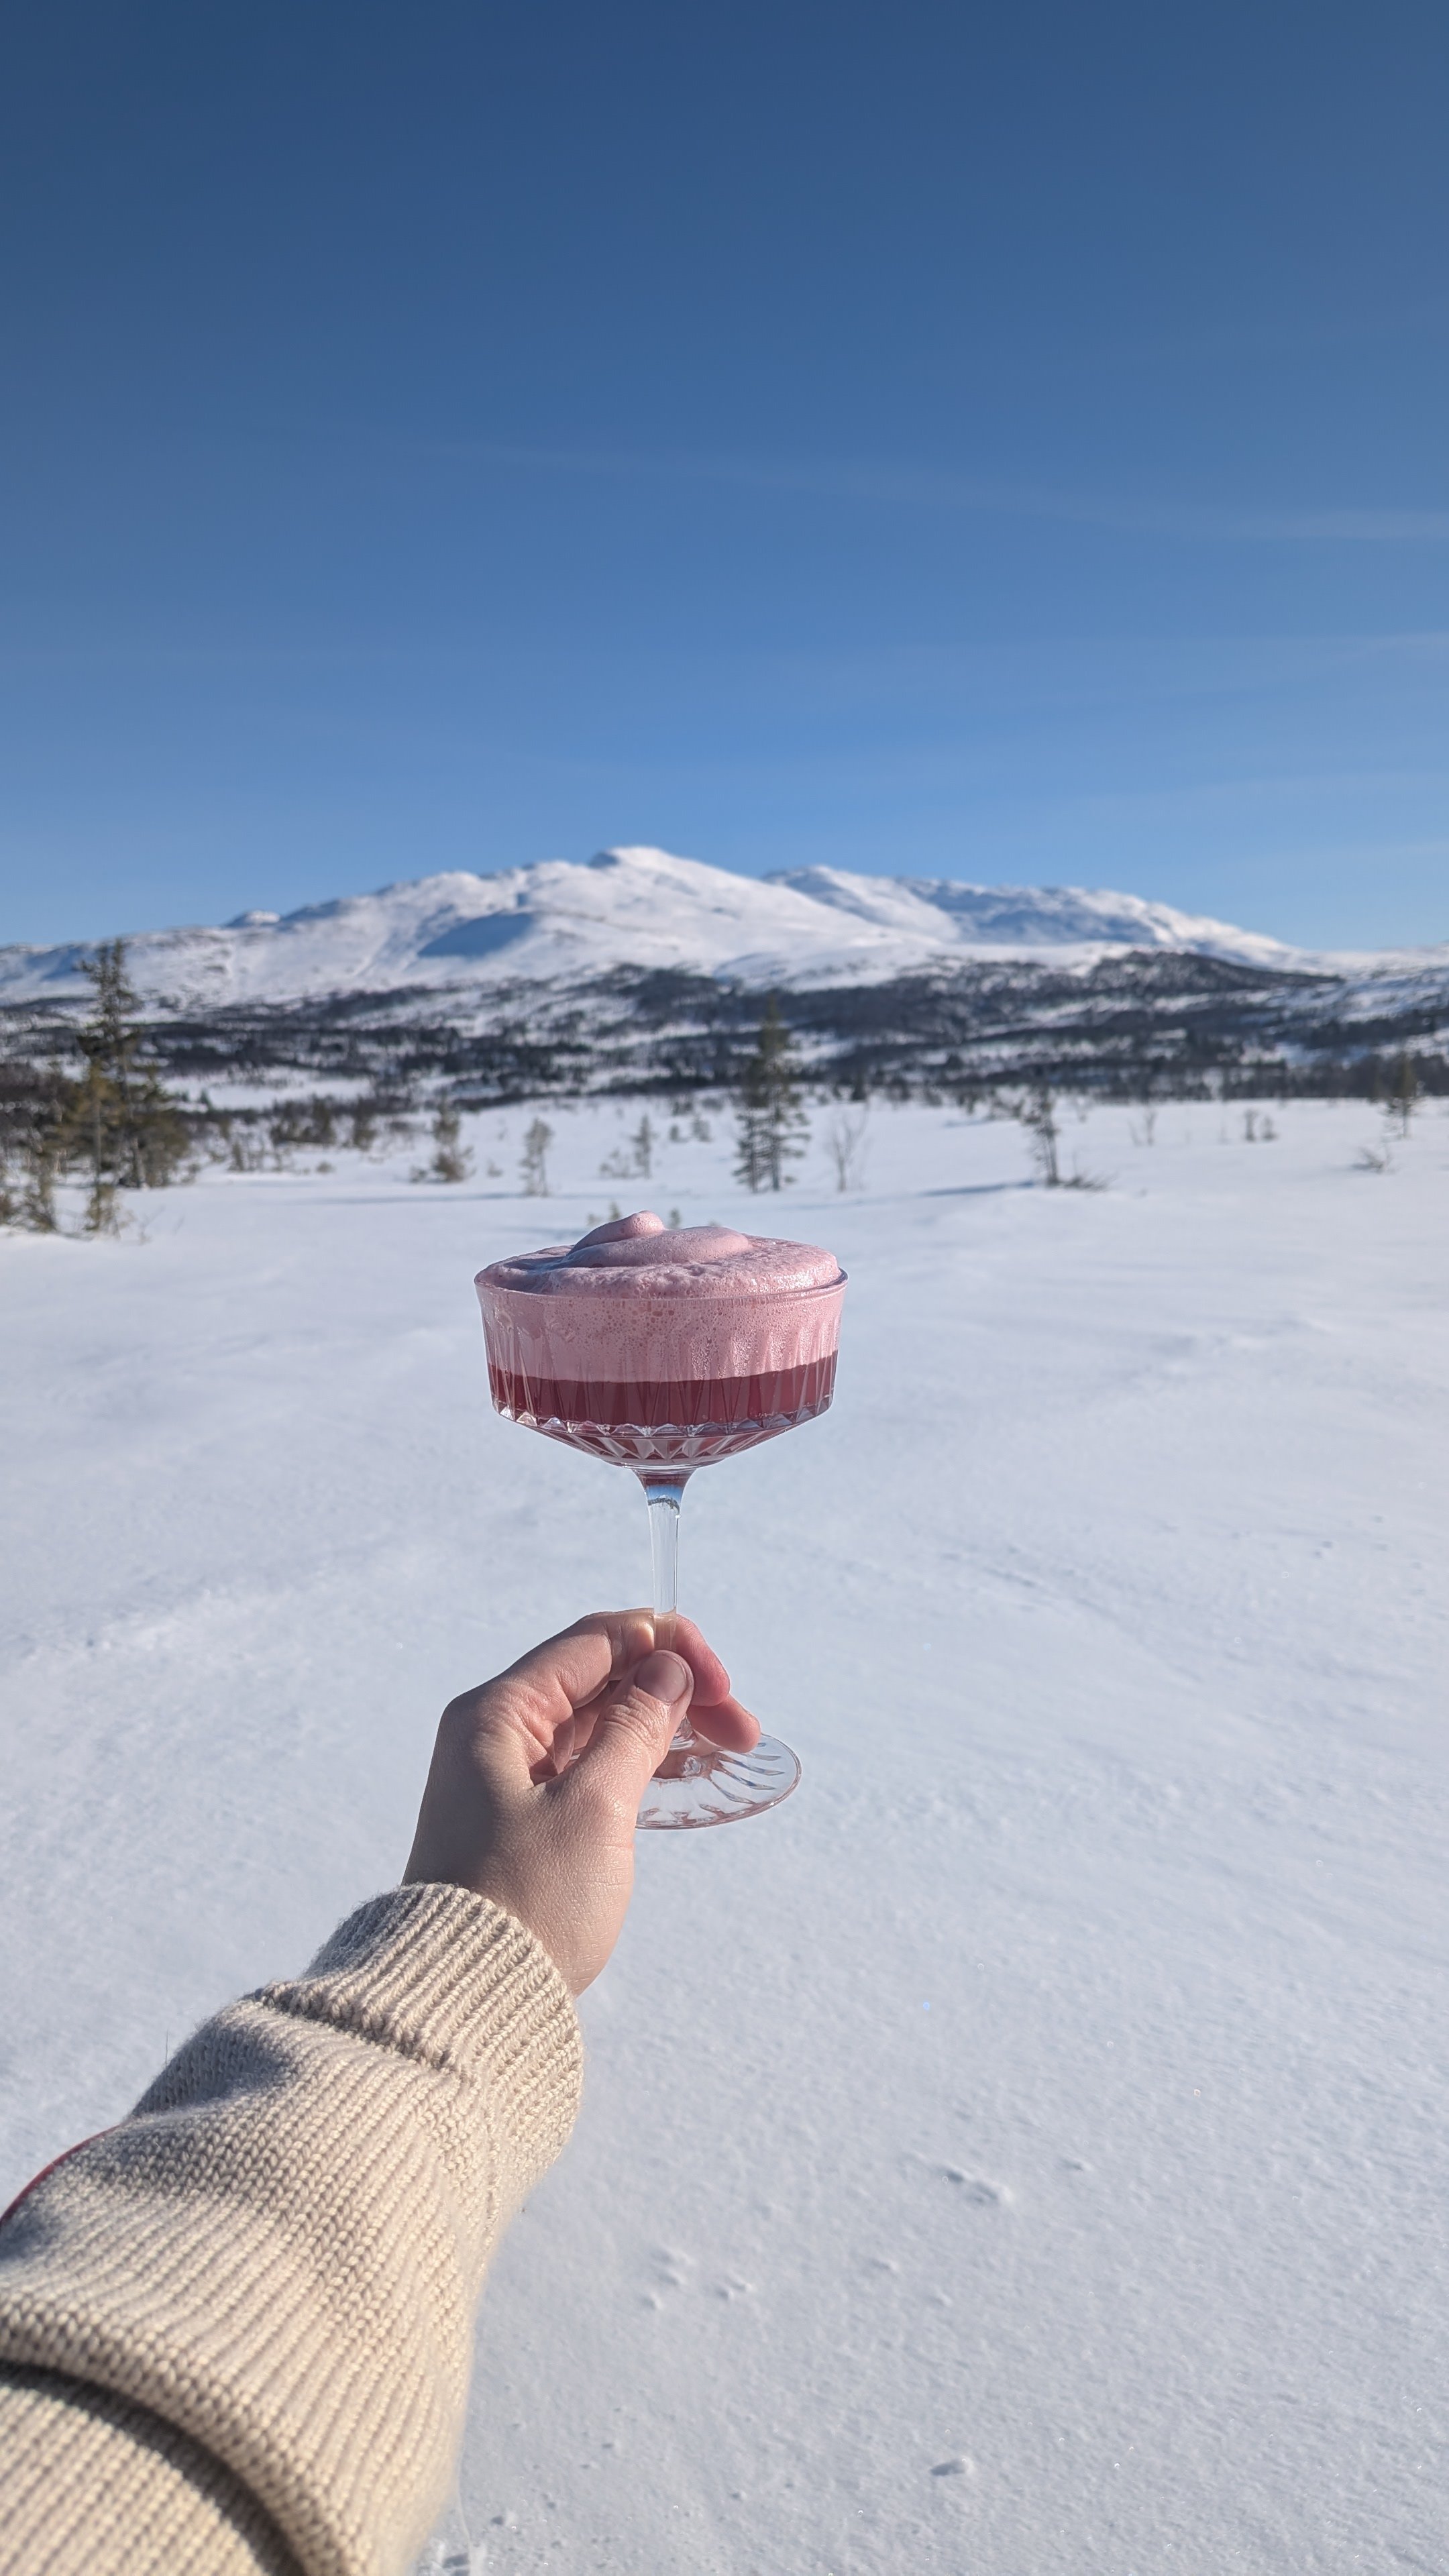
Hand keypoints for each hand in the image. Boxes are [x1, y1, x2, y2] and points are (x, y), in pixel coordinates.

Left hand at [403, 1611, 760, 1992]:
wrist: (468, 2005)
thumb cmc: (528, 1903)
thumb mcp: (596, 1807)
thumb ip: (635, 1728)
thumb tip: (666, 1668)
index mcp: (500, 1713)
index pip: (596, 1641)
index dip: (668, 1646)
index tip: (723, 1684)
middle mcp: (497, 1733)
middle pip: (602, 1678)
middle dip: (675, 1690)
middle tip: (742, 1731)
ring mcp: (509, 1776)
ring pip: (600, 1722)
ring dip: (664, 1726)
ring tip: (728, 1750)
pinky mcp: (524, 1818)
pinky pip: (590, 1764)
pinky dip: (638, 1761)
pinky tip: (684, 1773)